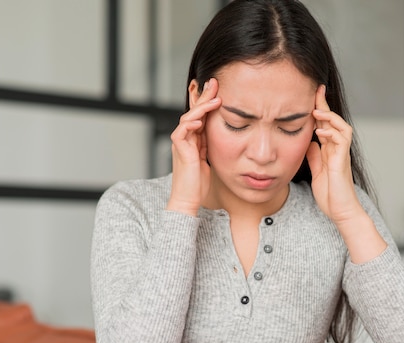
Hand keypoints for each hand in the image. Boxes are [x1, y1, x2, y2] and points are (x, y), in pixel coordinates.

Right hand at [167, 78, 221, 215]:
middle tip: (213, 82)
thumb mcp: (209, 158)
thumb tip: (223, 134)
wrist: (188, 198)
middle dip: (203, 96)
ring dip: (201, 107)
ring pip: (188, 118)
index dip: (206, 101)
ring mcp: (181, 143)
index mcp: (194, 138)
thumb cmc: (199, 183)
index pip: (199, 115)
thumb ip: (211, 145)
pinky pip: (181, 132)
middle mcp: (186, 138)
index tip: (217, 88)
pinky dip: (190, 124)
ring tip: (214, 98)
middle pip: (193, 111)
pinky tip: (199, 120)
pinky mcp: (179, 150)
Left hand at [307, 85, 386, 262]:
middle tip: (316, 89)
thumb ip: (314, 156)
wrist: (341, 212)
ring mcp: (341, 154)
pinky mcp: (342, 162)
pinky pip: (341, 141)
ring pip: (341, 127)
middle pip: (332, 121)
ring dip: (329, 117)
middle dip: (324, 104)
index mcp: (330, 150)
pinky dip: (331, 133)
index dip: (318, 109)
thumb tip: (309, 142)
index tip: (310, 94)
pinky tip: (320, 131)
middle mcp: (337, 149)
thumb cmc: (330, 195)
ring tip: (316, 109)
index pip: (324, 124)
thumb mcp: (317, 172)